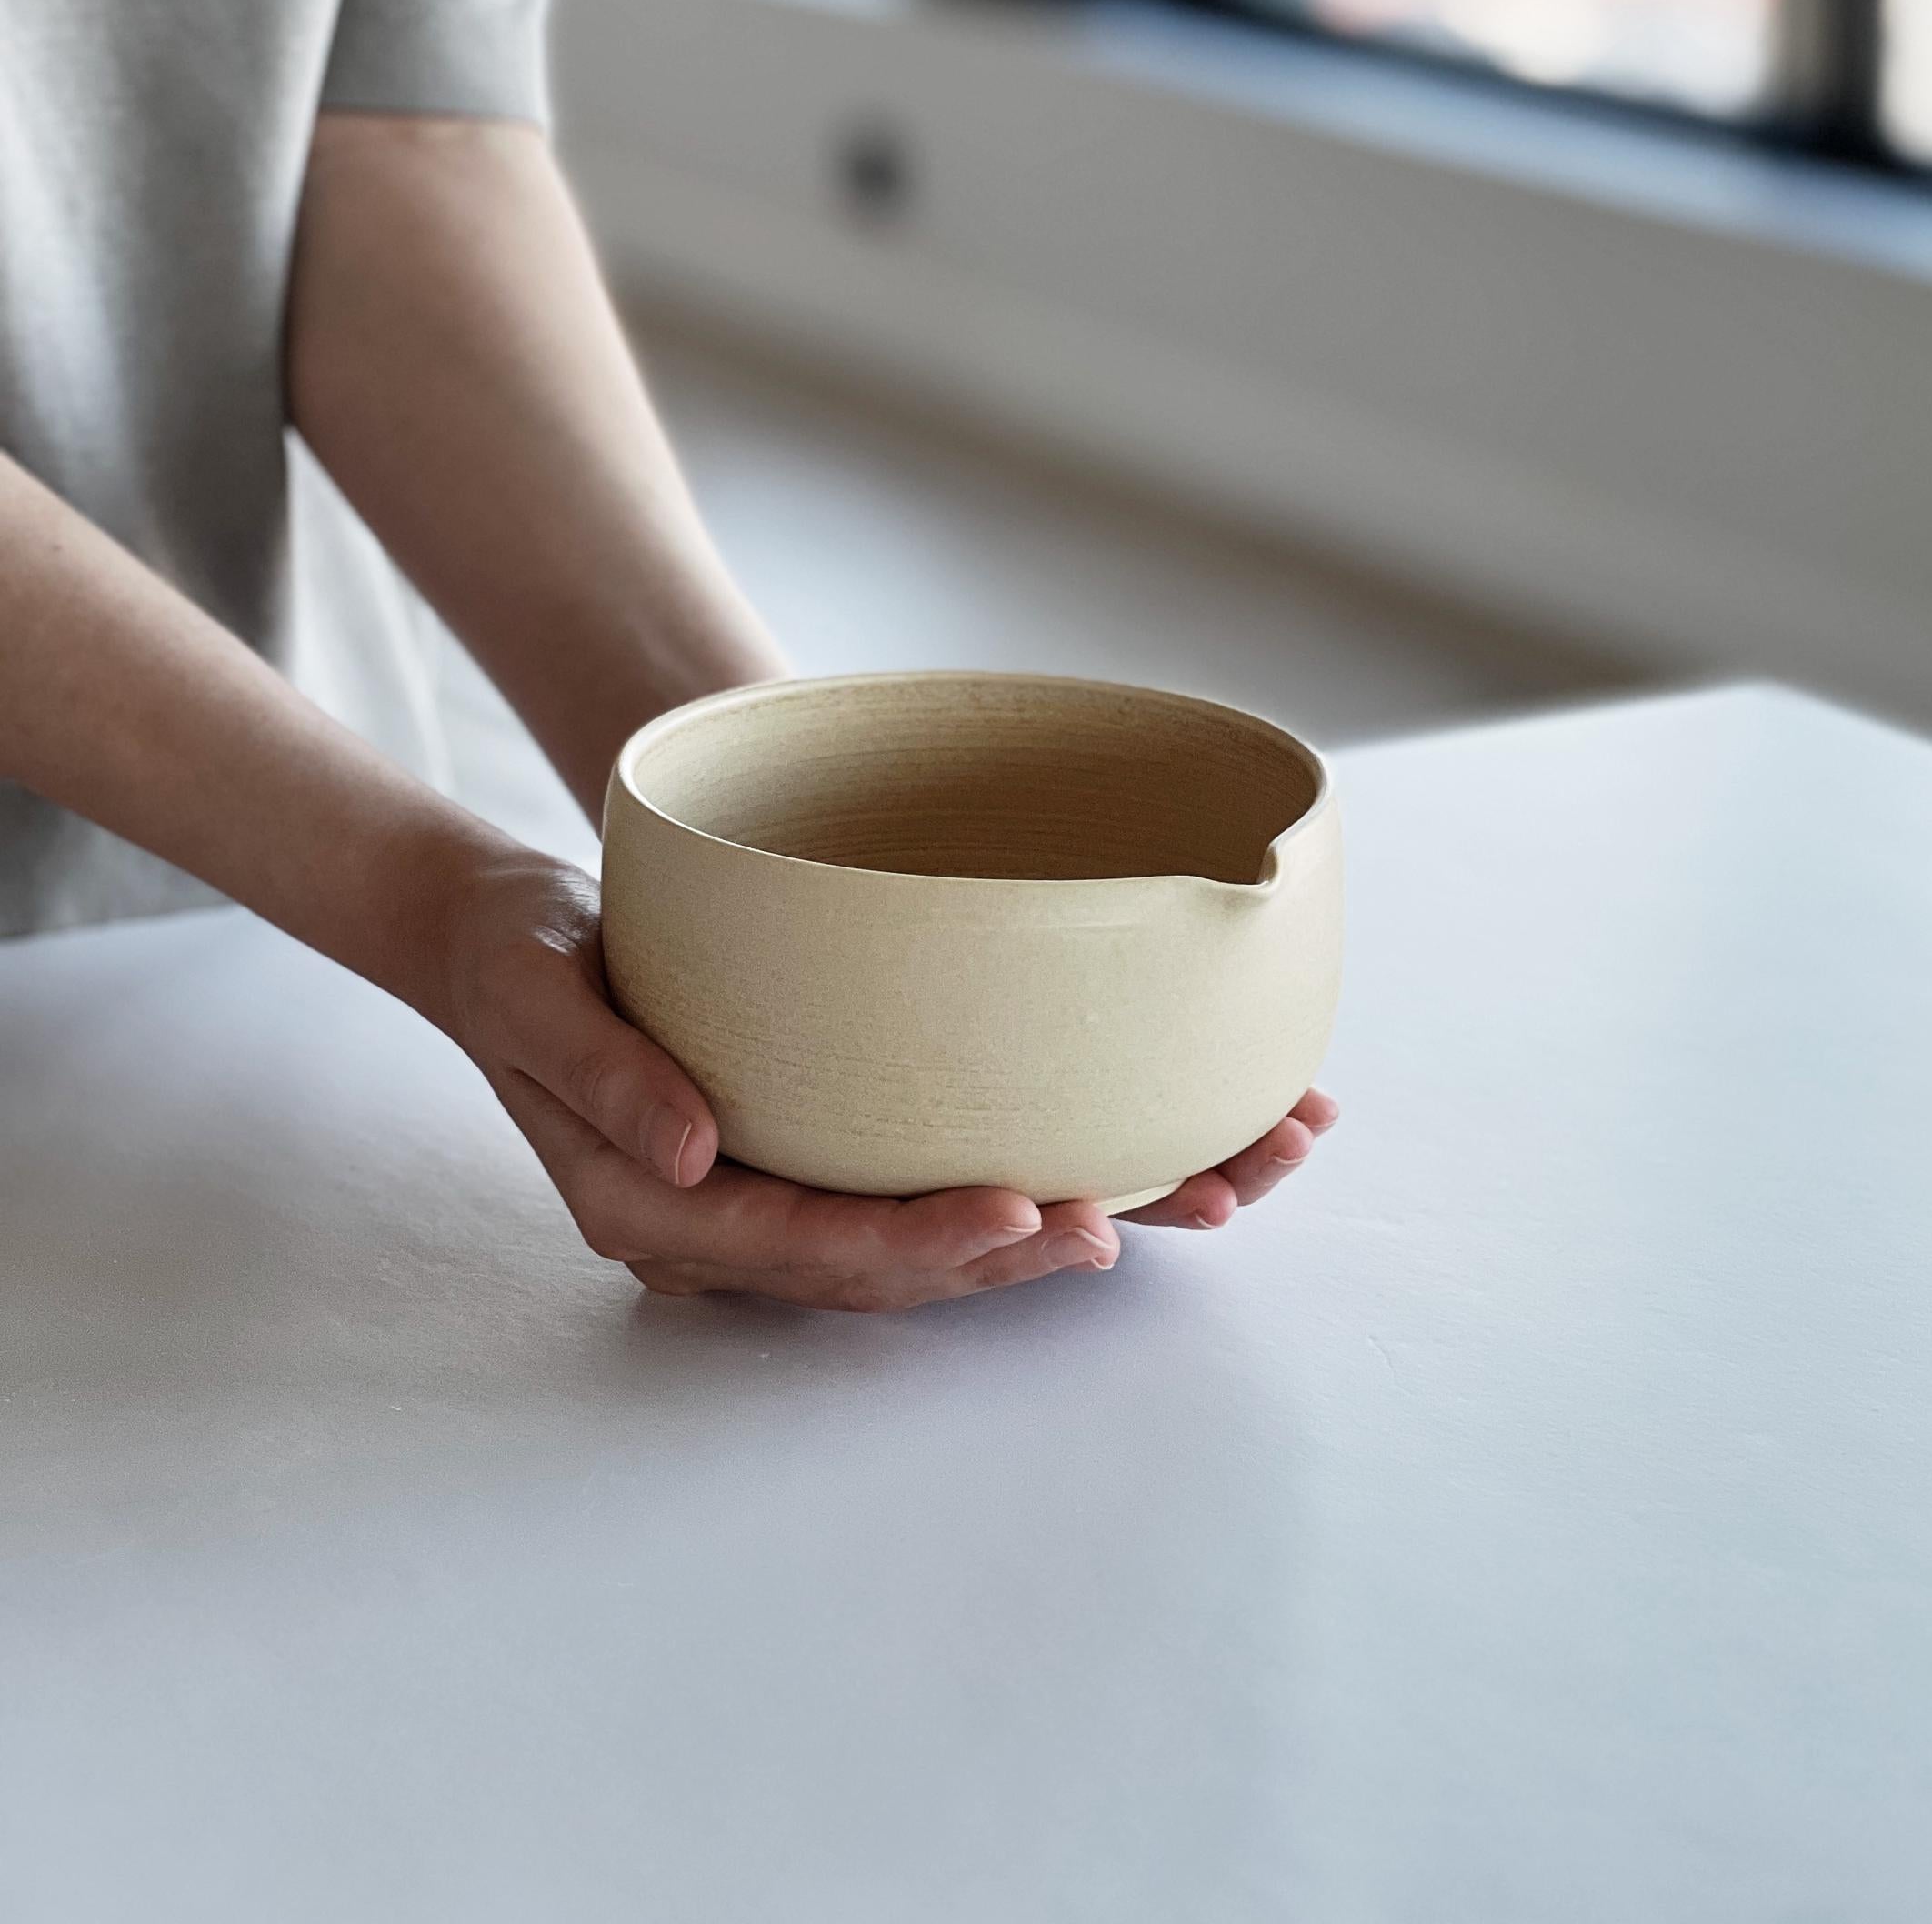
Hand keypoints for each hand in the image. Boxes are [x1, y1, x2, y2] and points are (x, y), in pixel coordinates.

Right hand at [425, 850, 1334, 1309]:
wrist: (502, 936)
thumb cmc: (516, 956)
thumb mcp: (537, 994)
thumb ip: (606, 1076)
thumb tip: (693, 1152)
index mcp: (651, 1208)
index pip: (804, 1247)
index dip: (917, 1241)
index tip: (1019, 1208)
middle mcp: (717, 1225)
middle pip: (879, 1268)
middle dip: (1003, 1255)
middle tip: (1121, 1220)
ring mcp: (761, 1199)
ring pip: (909, 1246)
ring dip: (1027, 1233)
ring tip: (1154, 1206)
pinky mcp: (797, 1155)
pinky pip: (905, 1191)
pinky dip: (1002, 1183)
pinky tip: (1099, 1165)